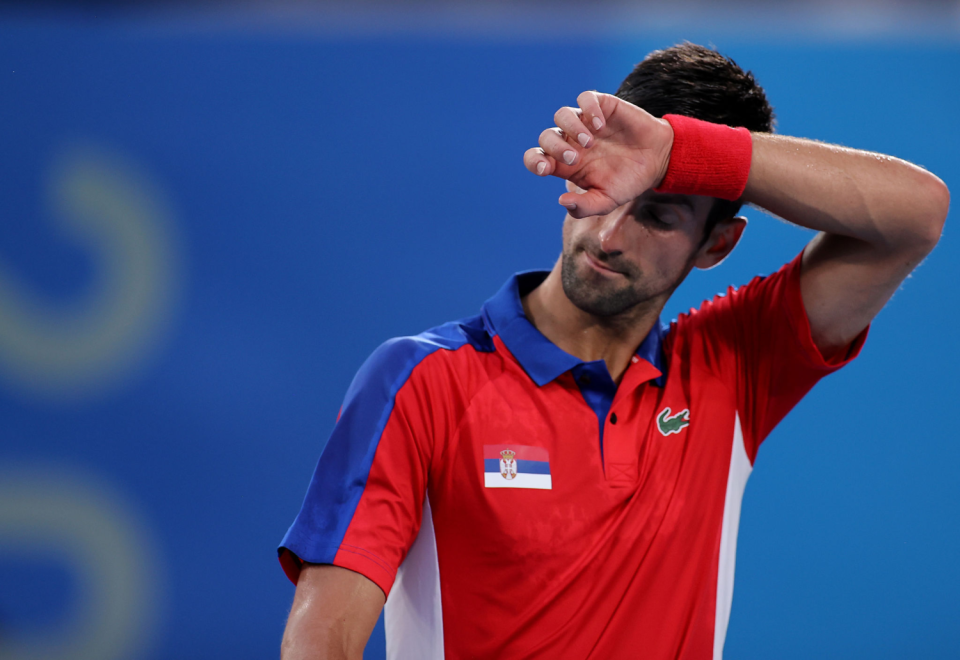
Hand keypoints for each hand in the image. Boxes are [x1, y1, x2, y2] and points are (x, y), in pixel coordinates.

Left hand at [523, 92, 674, 217]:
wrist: (658, 161)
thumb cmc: (628, 182)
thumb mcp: (607, 201)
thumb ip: (584, 207)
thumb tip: (562, 201)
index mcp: (566, 164)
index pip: (537, 158)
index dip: (534, 161)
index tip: (545, 169)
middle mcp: (572, 141)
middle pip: (546, 136)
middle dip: (555, 147)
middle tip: (574, 158)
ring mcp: (586, 122)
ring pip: (562, 115)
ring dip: (571, 128)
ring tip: (590, 142)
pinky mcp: (603, 107)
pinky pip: (585, 99)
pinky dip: (589, 109)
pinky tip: (601, 124)